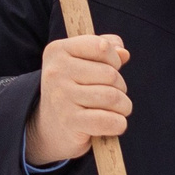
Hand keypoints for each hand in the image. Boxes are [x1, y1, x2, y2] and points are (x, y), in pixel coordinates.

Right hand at [25, 33, 132, 164]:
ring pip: (112, 97)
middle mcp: (56, 72)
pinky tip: (115, 124)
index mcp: (58, 51)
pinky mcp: (70, 121)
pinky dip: (119, 124)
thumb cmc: (74, 91)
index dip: (115, 59)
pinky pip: (109, 120)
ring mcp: (61, 97)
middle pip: (111, 75)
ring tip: (116, 110)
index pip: (102, 47)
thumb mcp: (83, 64)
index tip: (110, 69)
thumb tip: (123, 53)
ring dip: (123, 106)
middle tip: (113, 96)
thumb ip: (105, 51)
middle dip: (121, 87)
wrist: (51, 127)